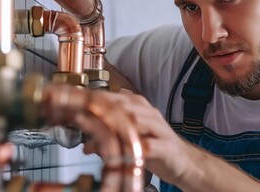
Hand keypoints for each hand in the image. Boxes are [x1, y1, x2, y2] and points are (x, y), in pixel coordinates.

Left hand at [81, 88, 195, 185]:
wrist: (183, 162)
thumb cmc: (155, 147)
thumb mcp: (130, 137)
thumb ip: (109, 133)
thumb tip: (85, 135)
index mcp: (141, 108)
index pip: (115, 97)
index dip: (95, 100)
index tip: (75, 106)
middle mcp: (149, 115)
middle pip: (123, 106)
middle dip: (100, 111)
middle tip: (80, 119)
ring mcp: (159, 129)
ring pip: (135, 121)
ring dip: (113, 127)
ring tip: (94, 135)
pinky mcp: (166, 147)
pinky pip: (148, 145)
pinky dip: (133, 148)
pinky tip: (120, 153)